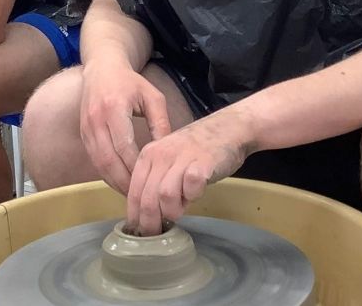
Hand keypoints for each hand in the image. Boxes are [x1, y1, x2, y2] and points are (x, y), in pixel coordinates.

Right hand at [80, 60, 171, 194]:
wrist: (102, 69)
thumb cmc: (130, 83)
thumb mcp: (152, 97)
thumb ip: (161, 123)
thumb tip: (167, 153)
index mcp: (114, 108)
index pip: (124, 145)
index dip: (136, 166)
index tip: (151, 180)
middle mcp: (96, 119)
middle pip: (108, 159)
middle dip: (125, 181)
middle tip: (142, 195)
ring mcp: (86, 128)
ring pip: (98, 163)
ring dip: (114, 181)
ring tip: (132, 194)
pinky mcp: (83, 134)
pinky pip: (94, 160)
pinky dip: (106, 174)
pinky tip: (119, 182)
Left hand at [125, 112, 249, 235]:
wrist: (228, 128)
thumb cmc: (197, 149)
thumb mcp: (169, 162)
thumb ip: (157, 183)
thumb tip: (149, 216)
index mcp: (148, 155)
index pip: (133, 191)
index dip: (135, 216)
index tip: (138, 232)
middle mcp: (161, 155)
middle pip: (147, 197)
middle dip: (150, 222)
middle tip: (158, 233)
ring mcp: (181, 157)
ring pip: (165, 195)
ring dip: (172, 211)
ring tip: (180, 211)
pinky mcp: (203, 162)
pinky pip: (191, 186)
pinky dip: (192, 196)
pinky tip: (195, 195)